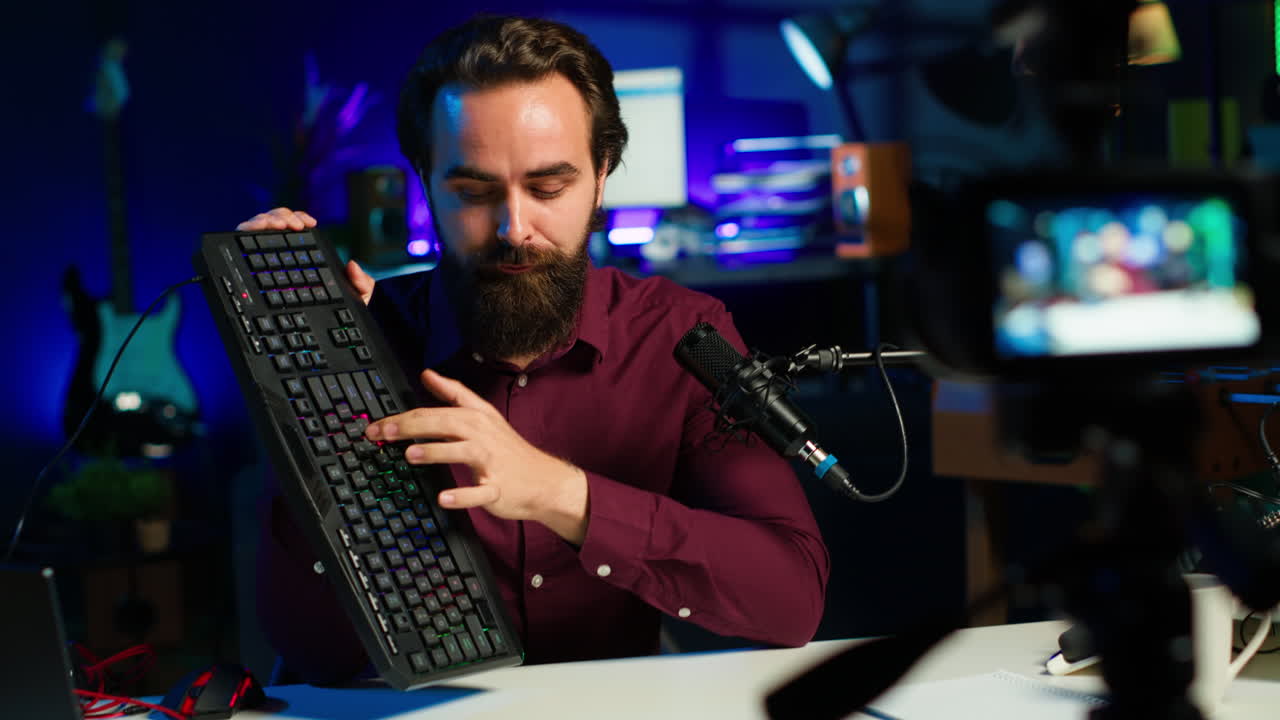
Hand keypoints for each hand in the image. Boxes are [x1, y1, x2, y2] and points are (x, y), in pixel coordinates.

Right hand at [236, 208, 375, 305]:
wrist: (325, 333)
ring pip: (258, 226)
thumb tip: (353, 265)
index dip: (299, 217)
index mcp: (305, 254)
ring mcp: (266, 259)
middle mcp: (283, 254)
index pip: (296, 226)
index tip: (309, 224)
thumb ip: (362, 282)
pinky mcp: (250, 266)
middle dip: (281, 216)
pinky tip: (254, 230)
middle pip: (275, 221)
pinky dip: (246, 229)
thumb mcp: (356, 297)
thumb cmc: (336, 314)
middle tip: (293, 226)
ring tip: (278, 226)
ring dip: (265, 219)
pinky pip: (242, 240)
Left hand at [365, 369, 589, 543]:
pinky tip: (444, 498)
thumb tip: (427, 374)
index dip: (405, 415)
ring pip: (463, 453)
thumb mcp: (483, 414)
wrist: (544, 480)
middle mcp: (482, 436)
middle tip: (383, 432)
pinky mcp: (497, 488)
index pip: (436, 411)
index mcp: (476, 418)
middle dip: (412, 427)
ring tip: (411, 454)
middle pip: (446, 425)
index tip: (378, 423)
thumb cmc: (508, 449)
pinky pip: (479, 492)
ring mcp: (491, 463)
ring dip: (437, 452)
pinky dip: (462, 496)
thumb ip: (454, 394)